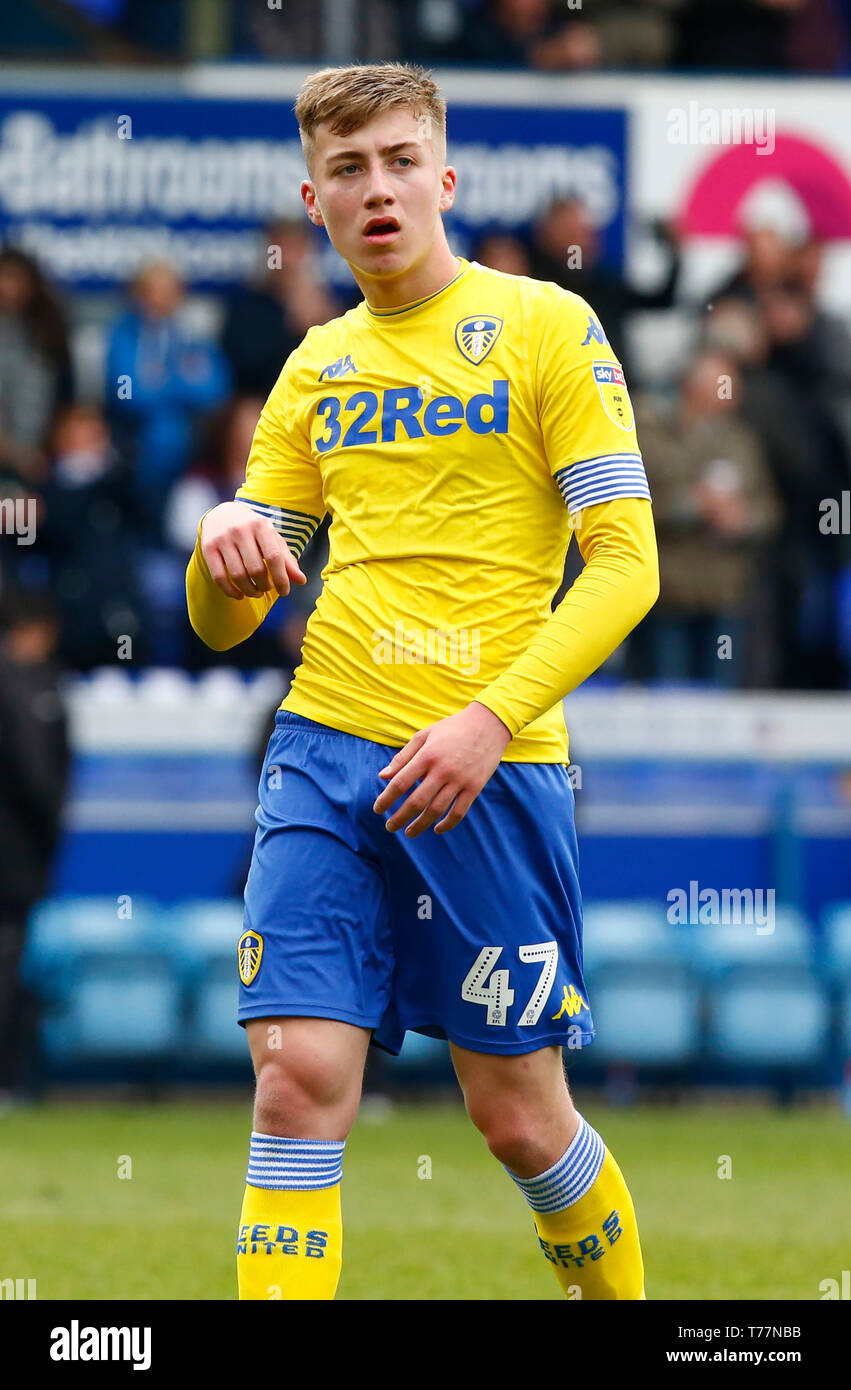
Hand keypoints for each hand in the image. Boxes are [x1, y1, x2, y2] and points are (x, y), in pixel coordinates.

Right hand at [200, 500, 305, 599]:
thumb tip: (301, 581)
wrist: (222, 513)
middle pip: (256, 569)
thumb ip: (287, 559)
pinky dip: (231, 591)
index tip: (284, 592)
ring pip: (238, 575)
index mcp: (261, 525)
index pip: (274, 557)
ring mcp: (222, 538)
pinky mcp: (207, 547)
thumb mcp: (272, 539)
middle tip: (267, 589)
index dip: (281, 579)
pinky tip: (239, 594)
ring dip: (250, 590)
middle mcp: (241, 530)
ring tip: (256, 592)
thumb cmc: (254, 531)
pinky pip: (219, 577)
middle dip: (264, 586)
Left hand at [372, 701, 511, 837]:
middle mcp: (443, 769)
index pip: (400, 783)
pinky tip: (436, 829)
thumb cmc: (452, 728)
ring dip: (420, 825)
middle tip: (390, 827)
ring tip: (409, 832)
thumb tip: (383, 776)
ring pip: (436, 810)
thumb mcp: (424, 735)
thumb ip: (403, 757)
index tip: (378, 809)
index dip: (386, 799)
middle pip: (416, 801)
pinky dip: (447, 824)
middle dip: (400, 818)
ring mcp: (460, 780)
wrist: (489, 723)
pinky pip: (459, 811)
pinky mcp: (475, 787)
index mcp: (427, 755)